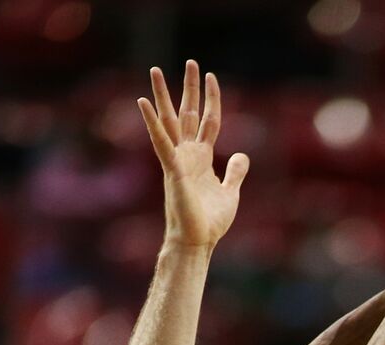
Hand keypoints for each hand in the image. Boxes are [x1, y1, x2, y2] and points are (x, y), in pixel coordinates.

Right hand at [138, 60, 248, 250]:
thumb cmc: (210, 222)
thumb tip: (241, 154)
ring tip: (155, 71)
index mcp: (201, 158)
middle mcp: (187, 154)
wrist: (198, 242)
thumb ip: (235, 172)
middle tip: (191, 62)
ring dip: (162, 96)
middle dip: (189, 88)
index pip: (209, 121)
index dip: (212, 100)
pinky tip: (143, 103)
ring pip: (169, 122)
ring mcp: (178, 160)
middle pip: (187, 113)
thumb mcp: (230, 192)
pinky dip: (152, 124)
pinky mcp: (172, 170)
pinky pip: (161, 143)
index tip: (212, 77)